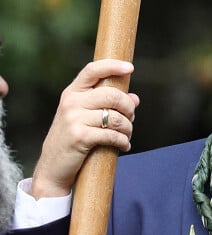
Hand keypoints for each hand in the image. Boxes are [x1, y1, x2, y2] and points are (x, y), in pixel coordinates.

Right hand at [31, 59, 139, 198]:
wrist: (53, 168)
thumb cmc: (73, 139)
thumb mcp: (86, 117)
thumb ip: (109, 105)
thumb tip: (135, 98)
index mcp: (72, 93)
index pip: (92, 70)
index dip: (112, 66)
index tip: (130, 68)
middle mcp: (72, 102)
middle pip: (112, 95)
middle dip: (128, 107)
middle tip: (131, 117)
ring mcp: (74, 119)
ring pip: (115, 117)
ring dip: (128, 128)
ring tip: (127, 135)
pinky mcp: (80, 136)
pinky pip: (112, 135)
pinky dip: (123, 141)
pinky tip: (124, 145)